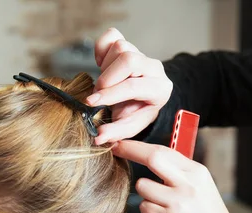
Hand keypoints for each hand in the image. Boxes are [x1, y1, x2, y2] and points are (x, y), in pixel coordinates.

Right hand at [87, 28, 172, 144]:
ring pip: (120, 47)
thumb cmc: (136, 112)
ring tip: (105, 83)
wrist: (141, 98)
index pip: (133, 86)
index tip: (91, 102)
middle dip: (107, 78)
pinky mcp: (129, 44)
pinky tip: (102, 65)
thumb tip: (98, 137)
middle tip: (98, 94)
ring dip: (106, 67)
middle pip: (128, 59)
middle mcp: (154, 68)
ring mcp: (142, 53)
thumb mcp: (130, 125)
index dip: (110, 94)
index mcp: (160, 89)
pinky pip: (112, 36)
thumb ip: (116, 132)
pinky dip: (101, 49)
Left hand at [112, 140, 251, 212]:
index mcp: (197, 172)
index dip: (139, 145)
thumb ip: (181, 172)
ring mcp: (178, 203)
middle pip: (152, 158)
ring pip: (143, 186)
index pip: (164, 150)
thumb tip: (153, 157)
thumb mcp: (203, 186)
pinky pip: (145, 208)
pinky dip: (149, 211)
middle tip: (117, 150)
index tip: (123, 142)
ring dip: (144, 193)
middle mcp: (188, 184)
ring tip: (159, 202)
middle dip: (130, 151)